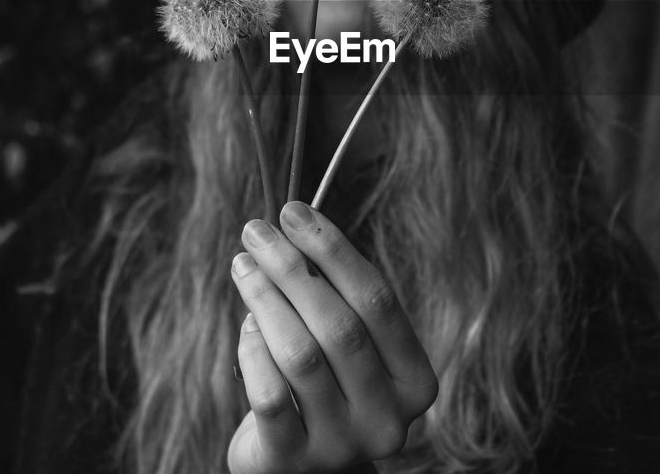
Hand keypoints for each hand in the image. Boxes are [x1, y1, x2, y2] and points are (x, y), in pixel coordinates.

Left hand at [227, 201, 438, 473]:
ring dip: (265, 299)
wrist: (305, 468)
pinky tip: (244, 324)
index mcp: (416, 381)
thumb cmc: (330, 387)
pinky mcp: (294, 461)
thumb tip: (293, 227)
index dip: (333, 250)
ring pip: (301, 355)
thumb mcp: (350, 347)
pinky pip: (269, 394)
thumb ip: (337, 298)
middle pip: (340, 326)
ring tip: (242, 265)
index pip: (378, 300)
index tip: (294, 211)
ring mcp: (343, 444)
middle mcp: (389, 417)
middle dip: (293, 268)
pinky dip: (252, 350)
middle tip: (257, 231)